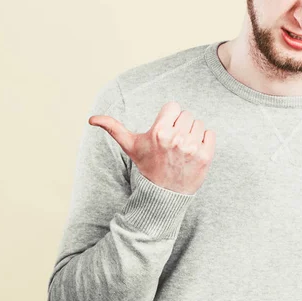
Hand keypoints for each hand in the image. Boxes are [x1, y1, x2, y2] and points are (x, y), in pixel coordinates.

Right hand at [89, 101, 215, 193]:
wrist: (163, 194)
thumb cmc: (147, 165)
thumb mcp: (130, 146)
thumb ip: (112, 128)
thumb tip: (91, 119)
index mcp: (158, 131)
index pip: (173, 106)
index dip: (169, 118)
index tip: (164, 132)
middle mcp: (175, 138)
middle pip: (187, 114)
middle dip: (180, 126)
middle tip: (173, 144)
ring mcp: (191, 147)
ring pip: (198, 123)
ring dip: (192, 133)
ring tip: (182, 149)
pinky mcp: (205, 156)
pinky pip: (210, 134)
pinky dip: (204, 141)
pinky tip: (193, 153)